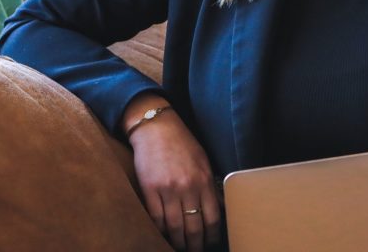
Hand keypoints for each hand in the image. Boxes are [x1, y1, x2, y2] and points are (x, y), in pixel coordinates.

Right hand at [126, 100, 221, 250]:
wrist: (156, 128)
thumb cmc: (182, 143)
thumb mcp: (203, 162)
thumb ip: (209, 185)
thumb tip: (217, 209)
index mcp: (204, 180)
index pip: (212, 218)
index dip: (212, 236)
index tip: (211, 243)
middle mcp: (188, 187)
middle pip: (194, 227)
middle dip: (195, 245)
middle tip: (195, 251)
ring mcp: (168, 189)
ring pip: (174, 227)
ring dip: (177, 242)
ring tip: (179, 248)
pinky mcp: (150, 189)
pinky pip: (156, 218)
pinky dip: (160, 230)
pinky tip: (163, 234)